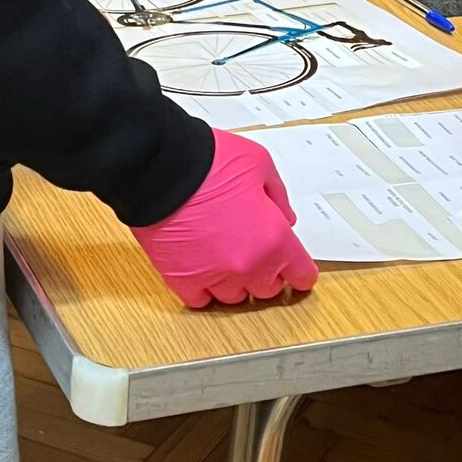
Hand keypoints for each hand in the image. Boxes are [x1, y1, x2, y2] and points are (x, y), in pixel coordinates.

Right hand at [131, 129, 318, 308]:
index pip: (302, 275)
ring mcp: (214, 277)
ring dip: (236, 282)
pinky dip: (204, 289)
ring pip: (235, 298)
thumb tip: (284, 219)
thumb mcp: (260, 165)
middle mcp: (248, 266)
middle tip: (256, 252)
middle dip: (267, 273)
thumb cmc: (210, 161)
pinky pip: (200, 300)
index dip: (300, 271)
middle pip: (268, 290)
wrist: (160, 166)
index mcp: (274, 239)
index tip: (296, 270)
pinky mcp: (182, 280)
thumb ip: (279, 197)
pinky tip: (203, 269)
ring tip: (225, 257)